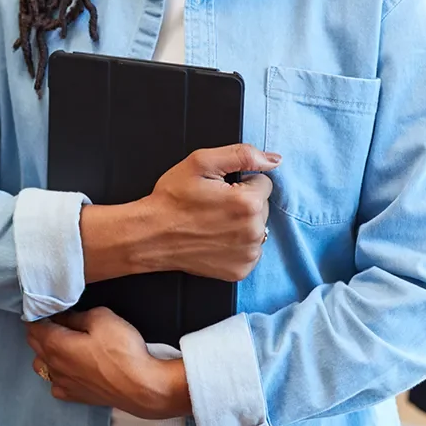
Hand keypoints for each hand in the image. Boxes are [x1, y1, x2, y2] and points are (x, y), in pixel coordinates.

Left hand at [26, 309, 189, 418]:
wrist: (140, 386)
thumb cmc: (121, 350)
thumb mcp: (101, 318)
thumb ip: (77, 316)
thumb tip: (64, 316)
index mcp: (56, 345)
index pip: (34, 327)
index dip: (36, 313)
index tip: (42, 303)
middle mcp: (53, 366)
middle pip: (34, 345)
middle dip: (38, 329)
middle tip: (51, 315)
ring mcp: (63, 384)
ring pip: (41, 365)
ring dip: (44, 351)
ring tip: (60, 340)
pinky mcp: (74, 396)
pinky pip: (54, 383)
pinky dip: (55, 372)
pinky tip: (69, 366)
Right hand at [140, 144, 277, 281]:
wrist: (150, 234)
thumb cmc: (173, 198)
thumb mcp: (202, 162)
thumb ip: (242, 155)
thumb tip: (274, 160)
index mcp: (247, 203)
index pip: (264, 183)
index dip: (242, 181)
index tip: (221, 188)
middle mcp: (253, 232)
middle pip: (263, 206)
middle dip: (244, 202)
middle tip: (215, 205)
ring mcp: (247, 255)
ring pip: (258, 227)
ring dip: (242, 223)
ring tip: (214, 222)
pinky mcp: (240, 271)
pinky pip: (251, 249)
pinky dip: (238, 243)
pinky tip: (216, 238)